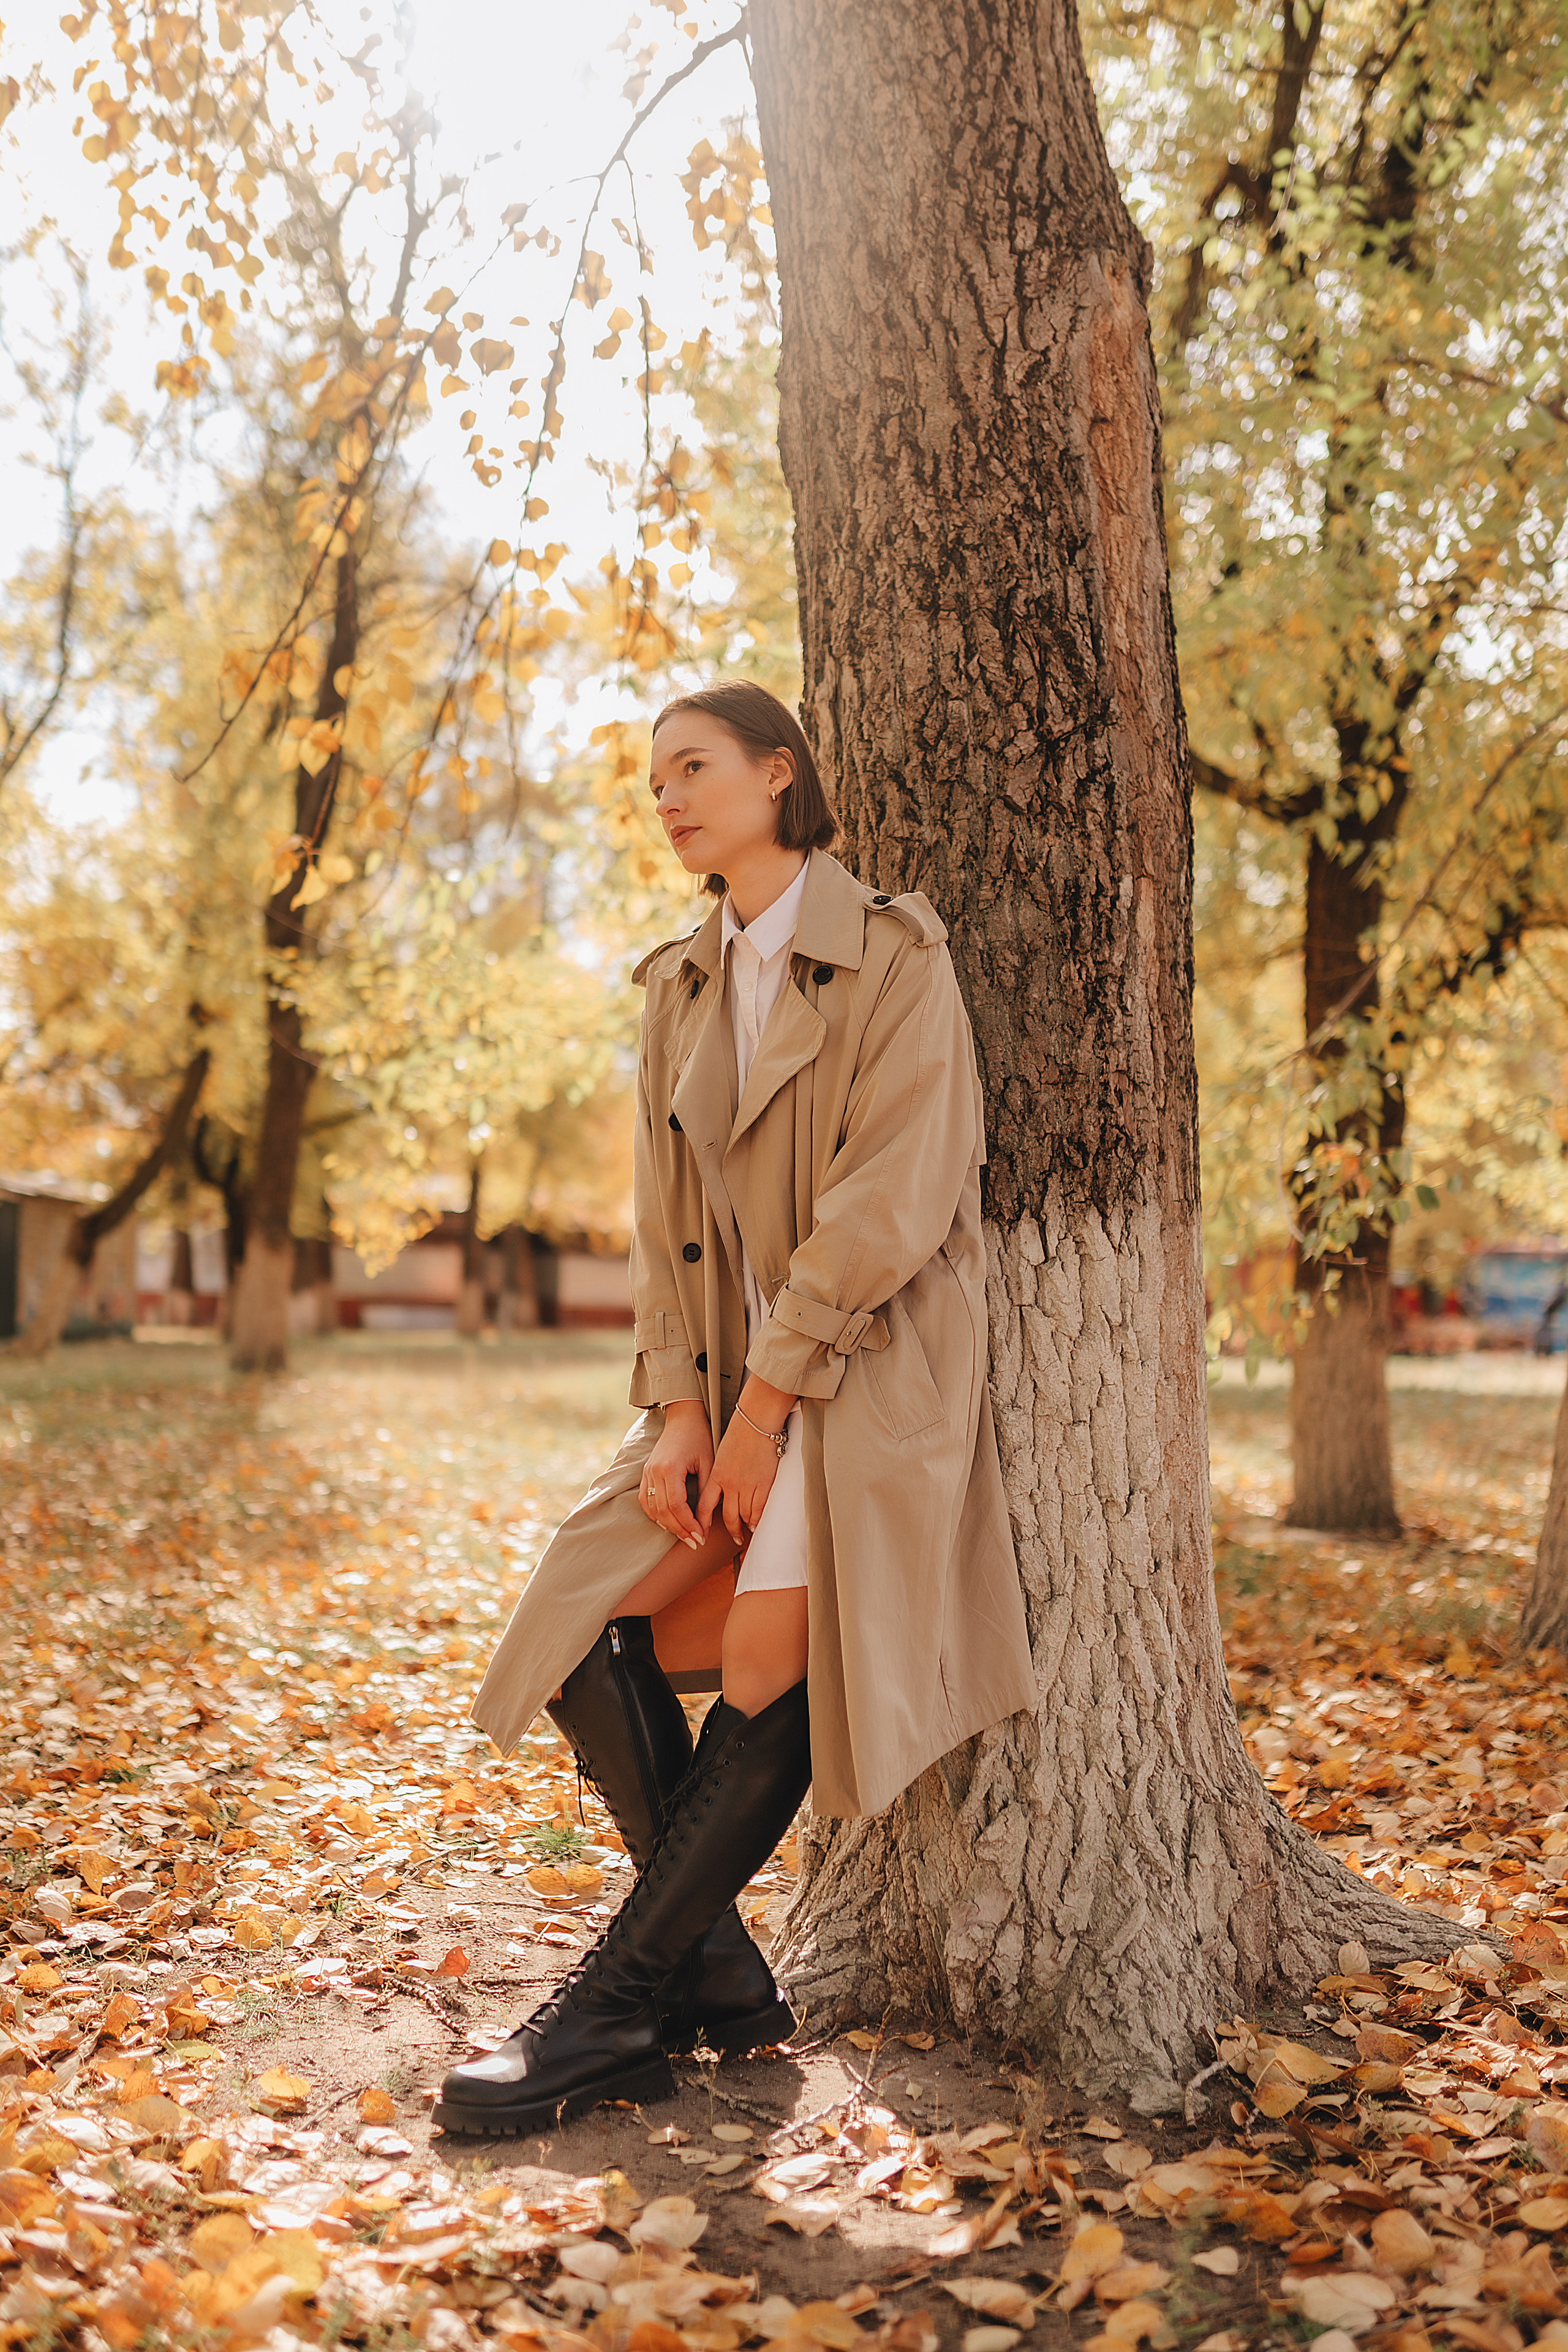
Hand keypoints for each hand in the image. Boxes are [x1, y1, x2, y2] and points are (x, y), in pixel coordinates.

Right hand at [638, 1401, 712, 1549]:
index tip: (701, 1537)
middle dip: (680, 1530)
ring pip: (652, 1508)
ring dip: (668, 1525)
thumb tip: (706, 1524)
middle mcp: (654, 1471)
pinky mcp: (645, 1472)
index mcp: (670, 1468)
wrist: (684, 1417)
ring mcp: (647, 1471)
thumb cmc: (700, 1438)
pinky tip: (669, 1522)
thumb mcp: (709, 1464)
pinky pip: (644, 1500)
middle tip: (695, 1542)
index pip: (676, 1506)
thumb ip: (706, 1494)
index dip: (689, 1525)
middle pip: (663, 1511)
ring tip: (685, 1536)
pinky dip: (655, 1514)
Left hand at [698, 1378, 795, 1546]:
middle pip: (726, 1516)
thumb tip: (717, 1490)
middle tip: (732, 1538)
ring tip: (745, 1533)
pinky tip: (756, 1524)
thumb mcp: (721, 1455)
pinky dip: (757, 1519)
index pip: (704, 1506)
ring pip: (743, 1515)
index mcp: (716, 1475)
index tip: (701, 1533)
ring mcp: (747, 1485)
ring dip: (743, 1527)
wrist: (756, 1420)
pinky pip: (759, 1509)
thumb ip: (718, 1474)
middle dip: (729, 1530)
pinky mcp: (764, 1483)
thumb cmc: (739, 1433)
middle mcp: (730, 1483)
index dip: (701, 1523)